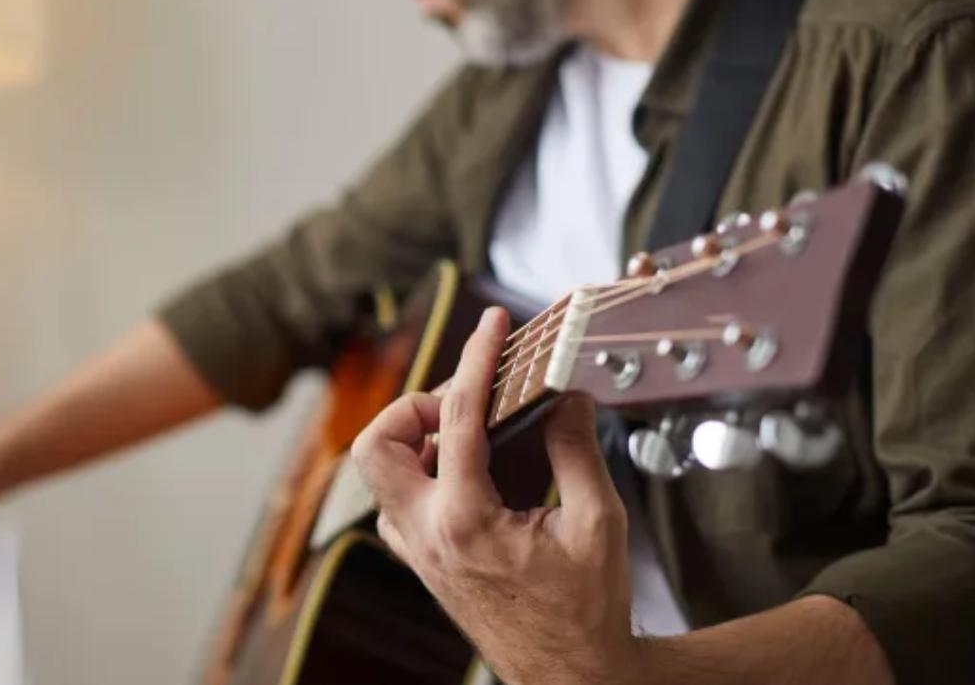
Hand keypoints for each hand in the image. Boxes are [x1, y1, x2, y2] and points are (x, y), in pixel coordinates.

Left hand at [351, 308, 641, 684]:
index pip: (458, 416)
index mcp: (466, 521)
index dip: (476, 358)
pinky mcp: (420, 562)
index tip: (491, 324)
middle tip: (464, 404)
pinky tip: (465, 473)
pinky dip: (420, 474)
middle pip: (375, 443)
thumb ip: (577, 450)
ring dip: (416, 440)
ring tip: (470, 434)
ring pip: (378, 473)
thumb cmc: (585, 613)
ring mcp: (416, 551)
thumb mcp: (599, 523)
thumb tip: (568, 396)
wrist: (571, 677)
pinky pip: (396, 502)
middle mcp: (426, 535)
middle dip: (413, 407)